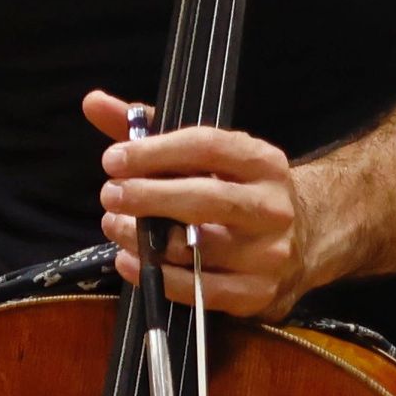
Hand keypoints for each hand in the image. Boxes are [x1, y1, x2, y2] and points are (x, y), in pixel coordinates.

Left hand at [85, 88, 316, 319]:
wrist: (302, 240)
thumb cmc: (234, 189)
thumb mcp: (203, 156)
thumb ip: (150, 129)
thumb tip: (93, 102)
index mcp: (262, 162)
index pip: (207, 146)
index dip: (154, 151)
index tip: (113, 159)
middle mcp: (272, 206)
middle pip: (204, 199)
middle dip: (147, 196)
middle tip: (109, 195)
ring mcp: (269, 253)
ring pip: (197, 247)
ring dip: (143, 238)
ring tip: (114, 225)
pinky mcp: (259, 293)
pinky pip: (201, 289)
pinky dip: (158, 277)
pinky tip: (129, 261)